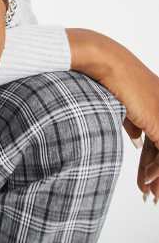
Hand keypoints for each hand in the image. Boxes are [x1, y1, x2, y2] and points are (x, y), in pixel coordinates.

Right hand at [73, 30, 158, 203]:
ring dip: (157, 176)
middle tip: (151, 194)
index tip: (146, 179)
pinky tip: (147, 180)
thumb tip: (137, 139)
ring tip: (148, 192)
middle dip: (158, 174)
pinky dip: (157, 169)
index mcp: (158, 101)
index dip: (154, 162)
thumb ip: (133, 121)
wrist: (102, 61)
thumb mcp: (121, 104)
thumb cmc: (102, 75)